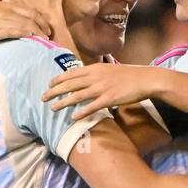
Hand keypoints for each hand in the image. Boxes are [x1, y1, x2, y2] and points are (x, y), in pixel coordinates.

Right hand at [0, 0, 48, 46]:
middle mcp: (8, 10)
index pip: (29, 9)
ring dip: (39, 32)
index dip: (40, 18)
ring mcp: (5, 19)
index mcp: (7, 5)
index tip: (45, 27)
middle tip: (49, 34)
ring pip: (28, 23)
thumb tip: (14, 26)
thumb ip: (5, 17)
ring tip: (45, 39)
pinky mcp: (0, 29)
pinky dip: (30, 34)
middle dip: (43, 25)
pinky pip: (19, 30)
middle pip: (32, 15)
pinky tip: (35, 39)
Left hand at [43, 62, 160, 116]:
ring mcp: (102, 88)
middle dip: (55, 91)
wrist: (145, 79)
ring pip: (77, 96)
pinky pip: (92, 107)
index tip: (49, 84)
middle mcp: (96, 77)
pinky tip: (73, 118)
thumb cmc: (129, 76)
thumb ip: (97, 74)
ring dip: (63, 102)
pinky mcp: (109, 99)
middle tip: (43, 98)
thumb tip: (87, 80)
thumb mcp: (110, 70)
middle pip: (70, 84)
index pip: (72, 73)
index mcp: (95, 68)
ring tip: (53, 108)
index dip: (59, 79)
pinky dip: (81, 112)